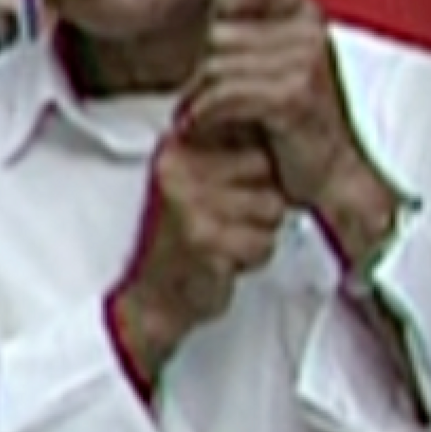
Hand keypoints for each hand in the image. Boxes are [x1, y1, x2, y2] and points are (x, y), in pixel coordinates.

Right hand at [108, 127, 285, 383]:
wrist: (154, 298)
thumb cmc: (181, 240)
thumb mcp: (191, 184)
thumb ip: (224, 156)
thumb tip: (276, 133)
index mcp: (175, 150)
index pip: (248, 140)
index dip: (255, 171)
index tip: (230, 192)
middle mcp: (179, 170)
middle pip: (266, 170)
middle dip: (262, 201)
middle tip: (229, 220)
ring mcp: (190, 204)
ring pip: (272, 207)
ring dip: (260, 231)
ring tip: (225, 240)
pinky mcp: (205, 240)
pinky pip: (264, 242)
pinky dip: (253, 258)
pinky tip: (223, 260)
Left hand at [181, 0, 366, 207]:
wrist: (330, 176)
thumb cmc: (295, 124)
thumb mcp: (266, 62)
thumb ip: (243, 20)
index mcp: (305, 17)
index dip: (231, 6)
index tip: (224, 35)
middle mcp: (308, 33)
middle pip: (219, 34)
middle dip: (207, 71)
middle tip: (218, 99)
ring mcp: (304, 62)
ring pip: (215, 67)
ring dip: (203, 99)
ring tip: (215, 117)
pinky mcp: (292, 95)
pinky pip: (224, 95)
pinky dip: (207, 116)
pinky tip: (210, 127)